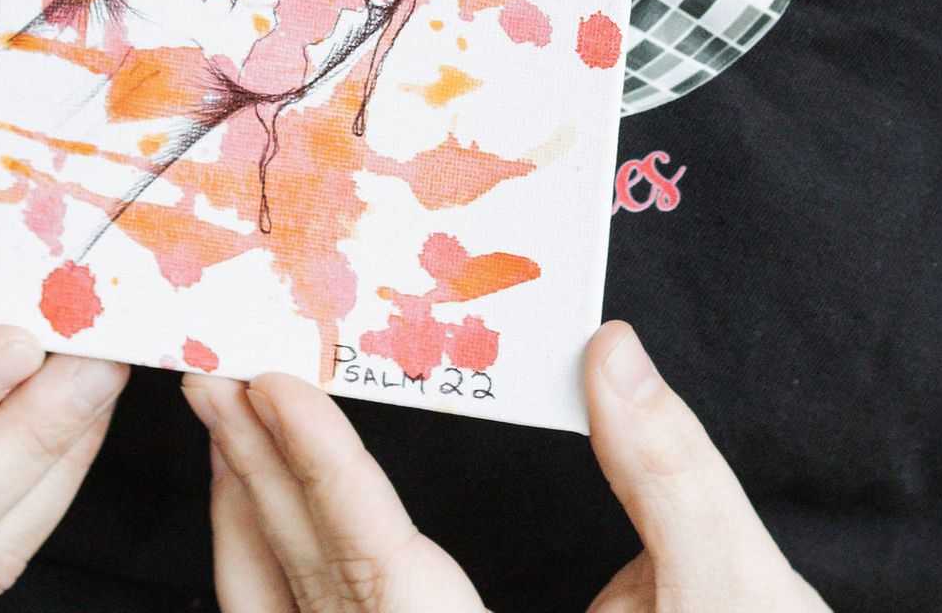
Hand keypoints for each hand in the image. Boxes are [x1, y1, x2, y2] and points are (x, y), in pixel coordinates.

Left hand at [184, 323, 830, 612]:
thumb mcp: (728, 588)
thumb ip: (670, 469)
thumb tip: (614, 353)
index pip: (378, 563)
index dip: (322, 467)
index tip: (270, 384)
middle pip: (315, 588)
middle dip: (258, 476)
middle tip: (213, 373)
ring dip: (254, 526)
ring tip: (225, 430)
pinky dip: (281, 576)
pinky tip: (272, 517)